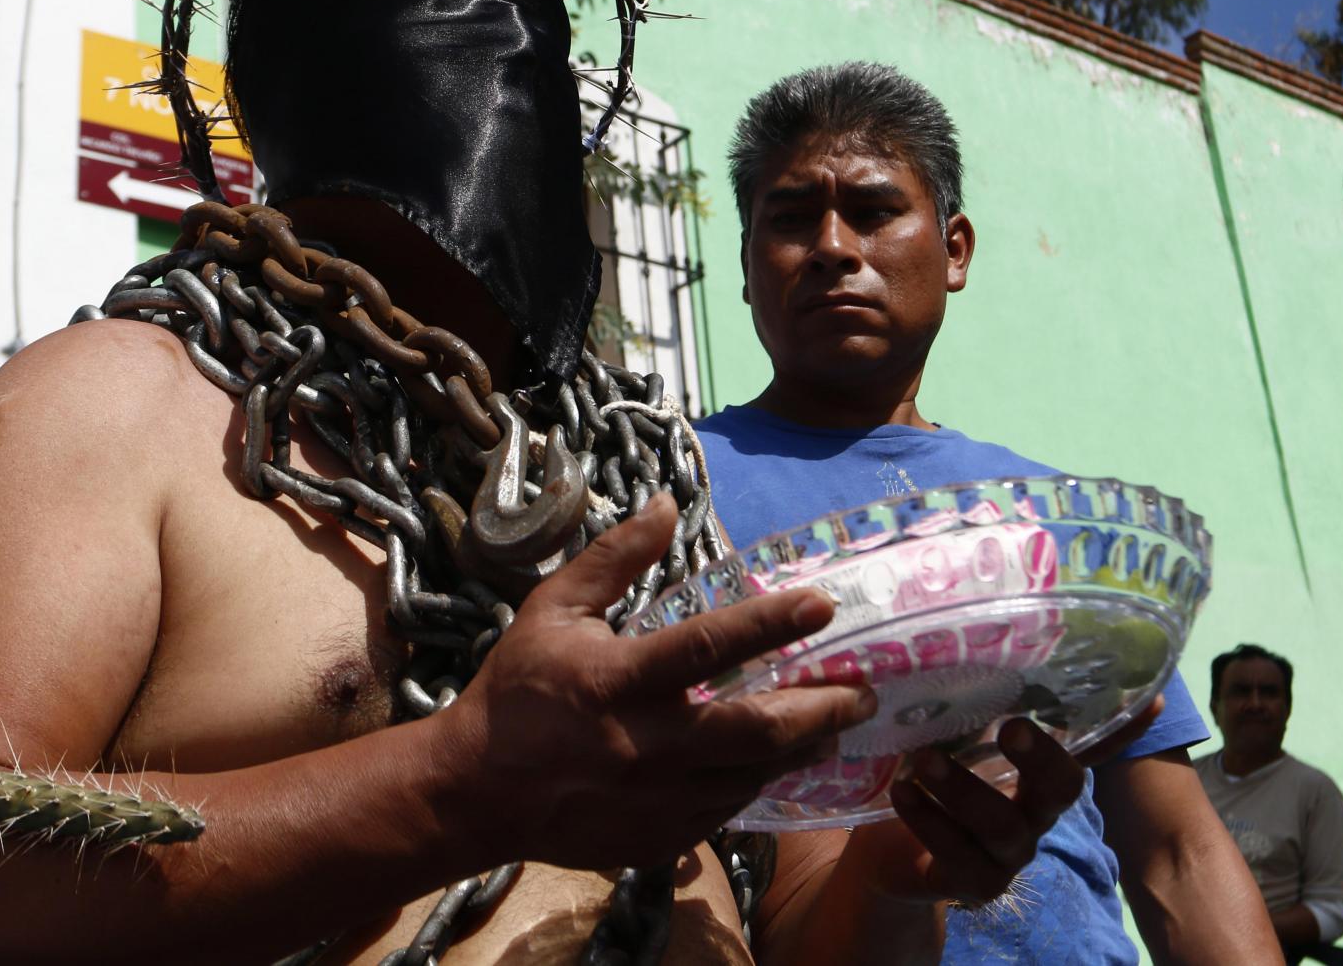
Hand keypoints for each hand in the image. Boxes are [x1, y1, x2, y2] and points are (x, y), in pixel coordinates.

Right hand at [445, 494, 877, 870]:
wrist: (475, 791)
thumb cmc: (517, 690)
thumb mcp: (553, 610)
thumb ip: (615, 558)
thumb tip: (669, 503)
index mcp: (617, 680)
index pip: (708, 646)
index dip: (771, 623)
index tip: (822, 604)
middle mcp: (645, 745)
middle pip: (755, 730)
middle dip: (822, 710)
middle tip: (866, 691)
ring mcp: (654, 800)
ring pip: (752, 776)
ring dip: (801, 749)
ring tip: (837, 724)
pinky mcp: (657, 838)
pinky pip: (725, 810)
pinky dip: (756, 781)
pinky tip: (775, 761)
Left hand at [843, 696, 1164, 908]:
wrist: (884, 846)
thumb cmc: (921, 772)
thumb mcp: (939, 731)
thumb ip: (954, 698)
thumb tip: (950, 640)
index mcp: (1035, 770)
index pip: (1089, 745)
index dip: (1123, 728)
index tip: (1152, 698)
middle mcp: (1034, 810)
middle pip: (1062, 788)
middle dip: (1042, 756)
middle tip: (1010, 726)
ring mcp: (1009, 851)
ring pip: (1005, 827)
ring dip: (964, 790)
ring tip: (923, 761)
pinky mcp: (975, 883)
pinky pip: (962, 858)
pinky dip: (930, 822)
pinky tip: (903, 793)